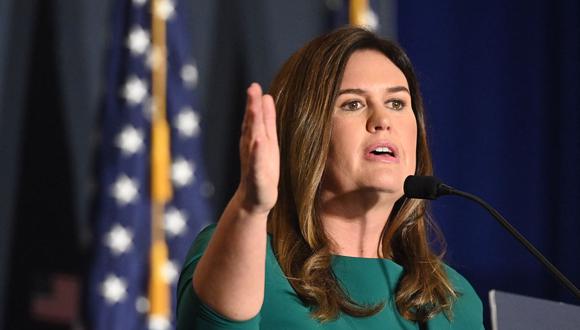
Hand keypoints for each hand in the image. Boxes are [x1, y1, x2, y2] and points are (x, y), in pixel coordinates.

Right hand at [237, 83, 279, 214]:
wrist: (255, 199)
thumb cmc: (262, 168)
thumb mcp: (267, 140)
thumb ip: (266, 119)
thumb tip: (266, 95)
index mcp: (255, 138)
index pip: (255, 117)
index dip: (254, 102)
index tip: (255, 86)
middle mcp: (252, 147)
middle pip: (252, 124)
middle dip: (252, 107)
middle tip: (252, 89)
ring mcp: (253, 161)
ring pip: (253, 140)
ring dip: (253, 125)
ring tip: (254, 110)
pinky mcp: (257, 176)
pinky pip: (256, 163)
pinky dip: (257, 152)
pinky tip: (258, 142)